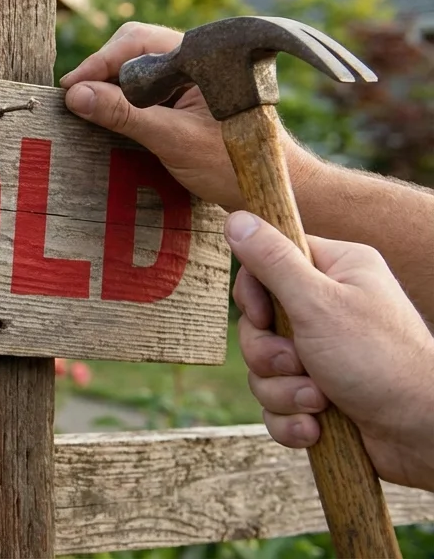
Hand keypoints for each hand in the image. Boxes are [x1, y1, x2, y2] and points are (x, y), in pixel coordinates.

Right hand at [60, 22, 321, 211]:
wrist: (273, 190)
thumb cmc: (235, 165)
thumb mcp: (173, 140)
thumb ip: (124, 115)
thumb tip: (75, 95)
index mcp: (202, 56)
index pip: (136, 42)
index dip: (98, 63)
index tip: (70, 89)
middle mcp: (197, 59)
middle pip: (134, 49)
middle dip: (102, 71)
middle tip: (75, 99)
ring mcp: (192, 77)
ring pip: (138, 68)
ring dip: (112, 87)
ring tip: (87, 110)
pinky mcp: (188, 97)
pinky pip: (148, 87)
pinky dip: (125, 100)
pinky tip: (110, 118)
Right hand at [227, 210, 433, 488]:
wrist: (423, 434)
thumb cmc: (381, 361)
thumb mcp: (318, 303)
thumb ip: (273, 260)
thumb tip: (237, 218)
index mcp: (338, 272)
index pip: (269, 262)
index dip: (255, 293)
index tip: (264, 315)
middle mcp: (331, 308)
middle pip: (259, 323)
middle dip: (270, 355)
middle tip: (299, 364)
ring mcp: (325, 354)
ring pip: (264, 368)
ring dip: (283, 390)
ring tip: (319, 401)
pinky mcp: (320, 395)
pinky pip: (277, 403)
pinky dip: (291, 418)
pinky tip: (316, 426)